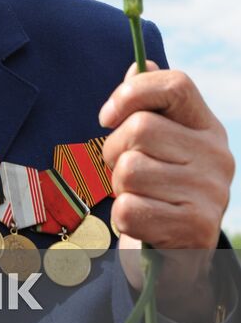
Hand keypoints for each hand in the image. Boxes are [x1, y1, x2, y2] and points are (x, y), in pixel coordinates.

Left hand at [99, 62, 234, 322]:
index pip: (175, 84)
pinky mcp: (196, 228)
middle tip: (121, 169)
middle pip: (140, 129)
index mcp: (207, 126)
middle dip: (114, 150)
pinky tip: (143, 222)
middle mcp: (217, 155)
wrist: (179, 258)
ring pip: (130, 170)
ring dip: (119, 187)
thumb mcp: (159, 144)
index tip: (106, 116)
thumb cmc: (159, 188)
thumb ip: (148, 105)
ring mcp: (211, 193)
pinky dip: (124, 218)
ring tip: (136, 196)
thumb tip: (139, 64)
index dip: (132, 92)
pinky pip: (130, 209)